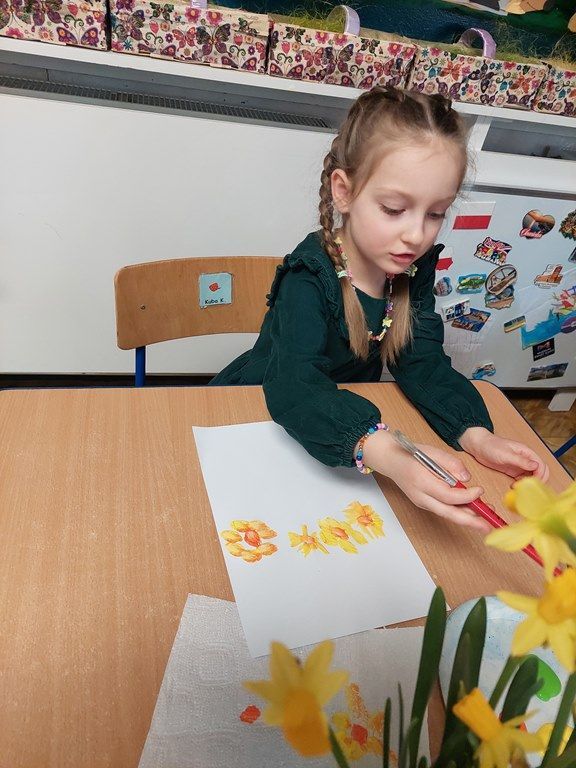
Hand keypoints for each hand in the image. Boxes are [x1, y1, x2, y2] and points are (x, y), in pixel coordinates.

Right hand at [361, 432, 491, 531]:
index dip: (466, 496)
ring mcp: (421, 502)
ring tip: (484, 521)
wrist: (390, 460)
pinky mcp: (424, 503)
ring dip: (465, 518)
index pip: (448, 495)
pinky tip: (470, 511)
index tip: (480, 490)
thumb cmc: (410, 454)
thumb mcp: (433, 452)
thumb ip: (451, 464)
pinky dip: (457, 512)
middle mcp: (420, 496)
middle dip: (469, 521)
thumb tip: (466, 479)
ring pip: (446, 514)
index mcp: (421, 481)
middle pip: (448, 512)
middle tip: (487, 527)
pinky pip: (443, 510)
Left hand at [459, 427, 549, 482]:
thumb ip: (521, 460)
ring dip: (529, 484)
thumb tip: (536, 466)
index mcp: (526, 452)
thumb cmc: (491, 446)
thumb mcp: (506, 454)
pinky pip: (522, 479)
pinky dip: (521, 484)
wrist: (478, 446)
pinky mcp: (512, 471)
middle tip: (529, 488)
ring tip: (519, 488)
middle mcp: (525, 459)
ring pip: (531, 476)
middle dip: (537, 480)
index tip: (534, 483)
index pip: (541, 465)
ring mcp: (519, 465)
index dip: (540, 475)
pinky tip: (514, 487)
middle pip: (540, 471)